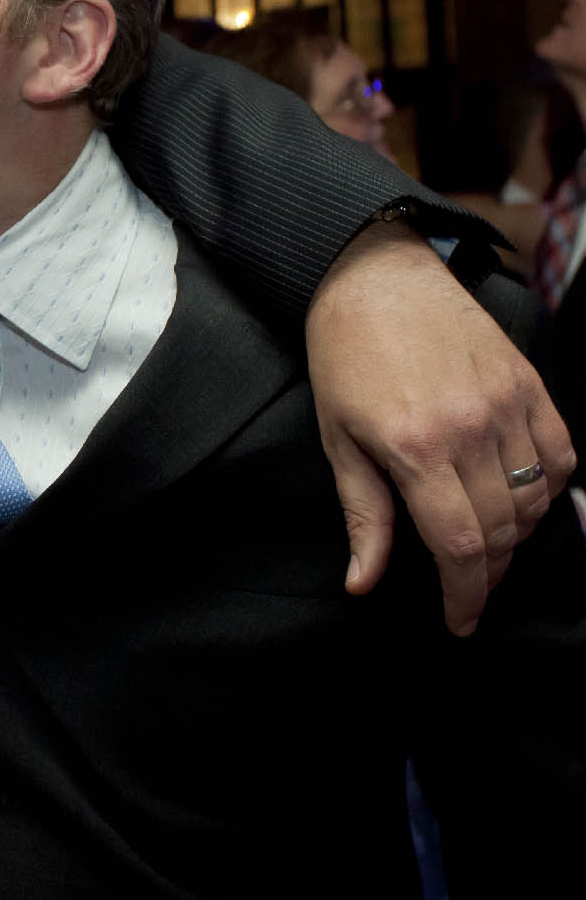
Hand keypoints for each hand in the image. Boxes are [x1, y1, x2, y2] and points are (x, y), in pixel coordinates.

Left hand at [307, 221, 573, 634]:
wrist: (376, 278)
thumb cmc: (344, 356)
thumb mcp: (337, 440)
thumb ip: (363, 515)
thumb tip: (364, 582)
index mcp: (417, 448)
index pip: (462, 546)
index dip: (466, 596)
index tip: (459, 622)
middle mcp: (472, 429)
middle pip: (505, 531)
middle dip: (488, 573)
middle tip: (465, 586)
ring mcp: (509, 404)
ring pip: (537, 500)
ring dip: (518, 536)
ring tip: (487, 546)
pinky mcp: (531, 384)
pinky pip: (562, 456)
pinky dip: (549, 489)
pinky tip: (520, 497)